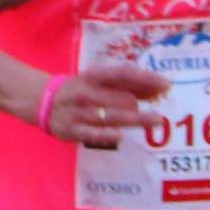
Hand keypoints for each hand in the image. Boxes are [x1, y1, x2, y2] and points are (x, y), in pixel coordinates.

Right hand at [40, 62, 169, 148]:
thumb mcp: (98, 80)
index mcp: (93, 76)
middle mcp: (87, 92)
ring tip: (155, 120)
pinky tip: (120, 135)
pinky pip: (93, 133)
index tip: (166, 84)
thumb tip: (160, 88)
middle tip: (158, 110)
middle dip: (141, 104)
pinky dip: (106, 134)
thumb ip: (126, 84)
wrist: (43, 101)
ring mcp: (80, 112)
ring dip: (136, 119)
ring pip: (112, 116)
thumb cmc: (80, 89)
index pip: (123, 74)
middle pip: (123, 98)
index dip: (146, 79)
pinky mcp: (73, 130)